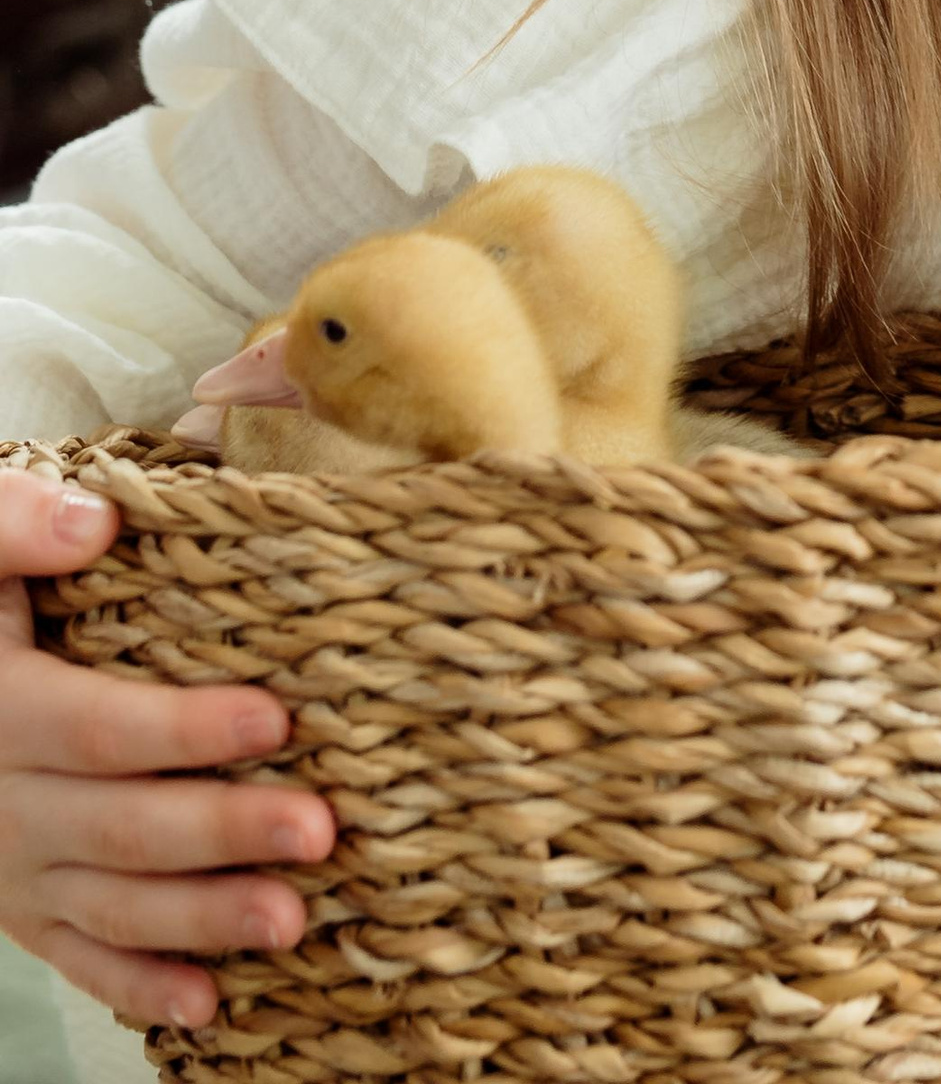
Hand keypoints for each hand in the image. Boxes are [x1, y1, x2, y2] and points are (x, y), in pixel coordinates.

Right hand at [0, 467, 333, 1029]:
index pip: (101, 729)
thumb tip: (95, 524)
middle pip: (124, 827)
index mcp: (3, 709)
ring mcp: (13, 868)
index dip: (187, 729)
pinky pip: (78, 958)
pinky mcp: (24, 906)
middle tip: (320, 831)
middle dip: (224, 833)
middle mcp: (4, 804)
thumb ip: (17, 528)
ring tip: (293, 921)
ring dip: (203, 920)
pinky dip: (139, 989)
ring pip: (112, 907)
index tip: (277, 719)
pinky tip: (211, 1005)